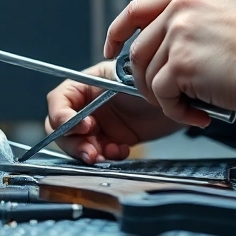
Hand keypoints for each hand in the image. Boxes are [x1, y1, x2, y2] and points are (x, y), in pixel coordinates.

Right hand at [44, 60, 184, 163]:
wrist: (177, 100)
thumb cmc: (153, 80)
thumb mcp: (125, 79)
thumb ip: (104, 91)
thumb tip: (85, 113)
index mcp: (84, 85)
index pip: (58, 101)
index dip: (64, 116)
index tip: (86, 126)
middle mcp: (85, 105)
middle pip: (61, 128)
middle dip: (74, 143)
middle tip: (92, 151)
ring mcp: (96, 125)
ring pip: (76, 145)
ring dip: (88, 153)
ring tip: (106, 154)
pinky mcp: (109, 141)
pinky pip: (97, 154)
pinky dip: (105, 156)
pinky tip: (121, 150)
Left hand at [105, 0, 235, 126]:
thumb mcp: (229, 15)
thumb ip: (197, 24)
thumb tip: (175, 50)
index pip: (137, 9)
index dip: (119, 32)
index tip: (113, 49)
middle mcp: (180, 9)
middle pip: (138, 50)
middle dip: (145, 80)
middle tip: (166, 97)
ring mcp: (178, 34)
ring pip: (149, 76)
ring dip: (166, 99)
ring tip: (191, 107)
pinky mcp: (181, 63)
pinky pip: (162, 96)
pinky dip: (176, 112)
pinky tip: (199, 114)